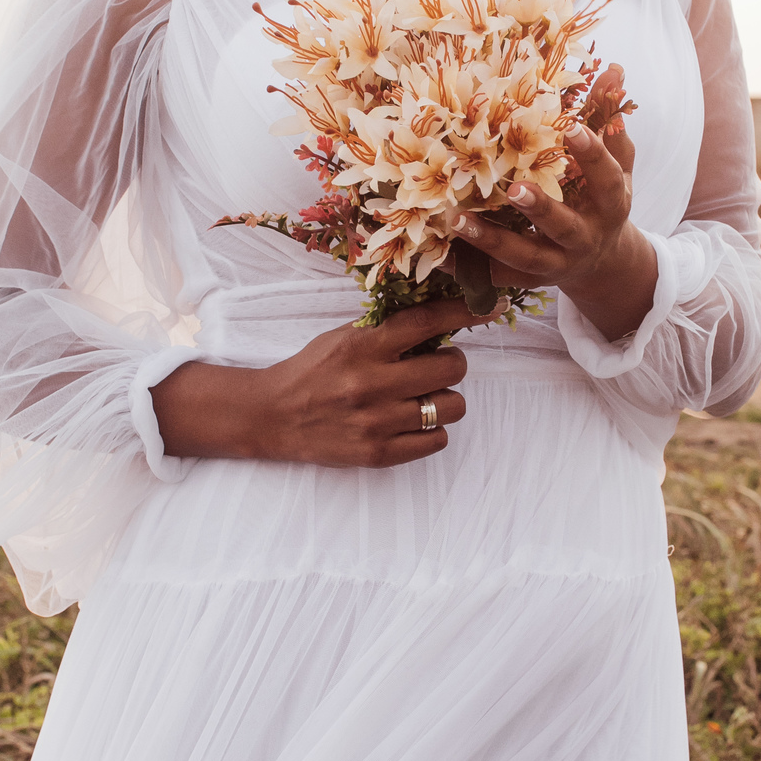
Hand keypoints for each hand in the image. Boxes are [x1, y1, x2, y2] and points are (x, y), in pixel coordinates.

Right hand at [151, 297, 493, 468]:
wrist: (273, 416)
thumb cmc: (312, 371)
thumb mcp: (344, 338)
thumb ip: (387, 330)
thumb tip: (441, 317)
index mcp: (363, 346)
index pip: (426, 322)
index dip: (463, 311)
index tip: (487, 307)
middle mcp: (373, 383)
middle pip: (451, 367)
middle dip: (452, 361)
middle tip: (437, 363)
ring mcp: (378, 422)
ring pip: (451, 406)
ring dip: (445, 398)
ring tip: (423, 395)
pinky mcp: (380, 453)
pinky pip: (437, 440)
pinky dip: (432, 428)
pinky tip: (413, 420)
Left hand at [452, 64, 657, 343]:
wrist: (602, 266)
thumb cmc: (601, 200)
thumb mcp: (615, 164)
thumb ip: (607, 119)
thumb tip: (612, 69)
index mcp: (610, 204)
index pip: (606, 178)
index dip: (593, 153)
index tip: (571, 127)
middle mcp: (584, 237)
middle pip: (563, 226)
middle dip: (541, 208)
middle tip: (515, 188)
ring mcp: (555, 264)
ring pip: (523, 256)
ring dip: (490, 240)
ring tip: (456, 220)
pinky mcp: (528, 281)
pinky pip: (495, 277)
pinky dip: (466, 268)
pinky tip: (437, 253)